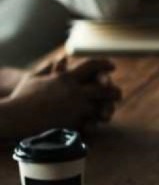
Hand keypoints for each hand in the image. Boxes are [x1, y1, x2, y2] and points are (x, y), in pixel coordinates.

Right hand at [5, 58, 121, 134]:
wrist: (15, 117)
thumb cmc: (21, 97)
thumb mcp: (34, 79)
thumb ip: (49, 68)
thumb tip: (60, 59)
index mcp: (66, 78)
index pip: (92, 66)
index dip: (104, 64)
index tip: (112, 66)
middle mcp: (74, 92)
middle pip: (104, 89)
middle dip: (113, 91)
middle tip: (118, 93)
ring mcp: (76, 110)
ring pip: (101, 108)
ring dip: (107, 109)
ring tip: (110, 110)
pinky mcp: (73, 125)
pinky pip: (91, 124)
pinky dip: (95, 124)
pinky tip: (97, 124)